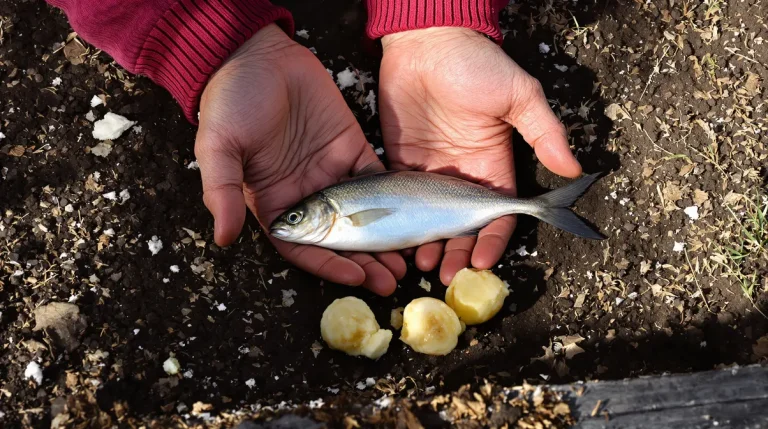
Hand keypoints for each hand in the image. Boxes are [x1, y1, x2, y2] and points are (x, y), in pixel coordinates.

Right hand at [195, 24, 404, 295]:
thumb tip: (223, 238)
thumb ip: (220, 192)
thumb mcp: (218, 147)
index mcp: (274, 203)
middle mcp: (306, 196)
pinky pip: (376, 179)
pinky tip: (413, 217)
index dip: (329, 265)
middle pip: (340, 240)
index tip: (357, 278)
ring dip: (384, 240)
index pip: (304, 248)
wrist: (257, 54)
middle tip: (392, 281)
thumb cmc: (230, 101)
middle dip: (365, 262)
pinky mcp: (351, 148)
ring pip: (364, 216)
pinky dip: (395, 199)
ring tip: (406, 260)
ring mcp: (330, 173)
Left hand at [379, 27, 581, 284]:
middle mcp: (464, 176)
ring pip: (432, 222)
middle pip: (464, 228)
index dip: (493, 241)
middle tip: (445, 274)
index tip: (482, 263)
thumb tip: (573, 169)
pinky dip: (403, 226)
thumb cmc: (475, 64)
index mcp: (495, 166)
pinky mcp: (401, 166)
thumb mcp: (517, 95)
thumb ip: (544, 131)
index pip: (499, 215)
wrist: (426, 41)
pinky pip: (403, 204)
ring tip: (421, 264)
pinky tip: (398, 243)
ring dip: (430, 245)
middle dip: (458, 253)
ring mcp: (431, 174)